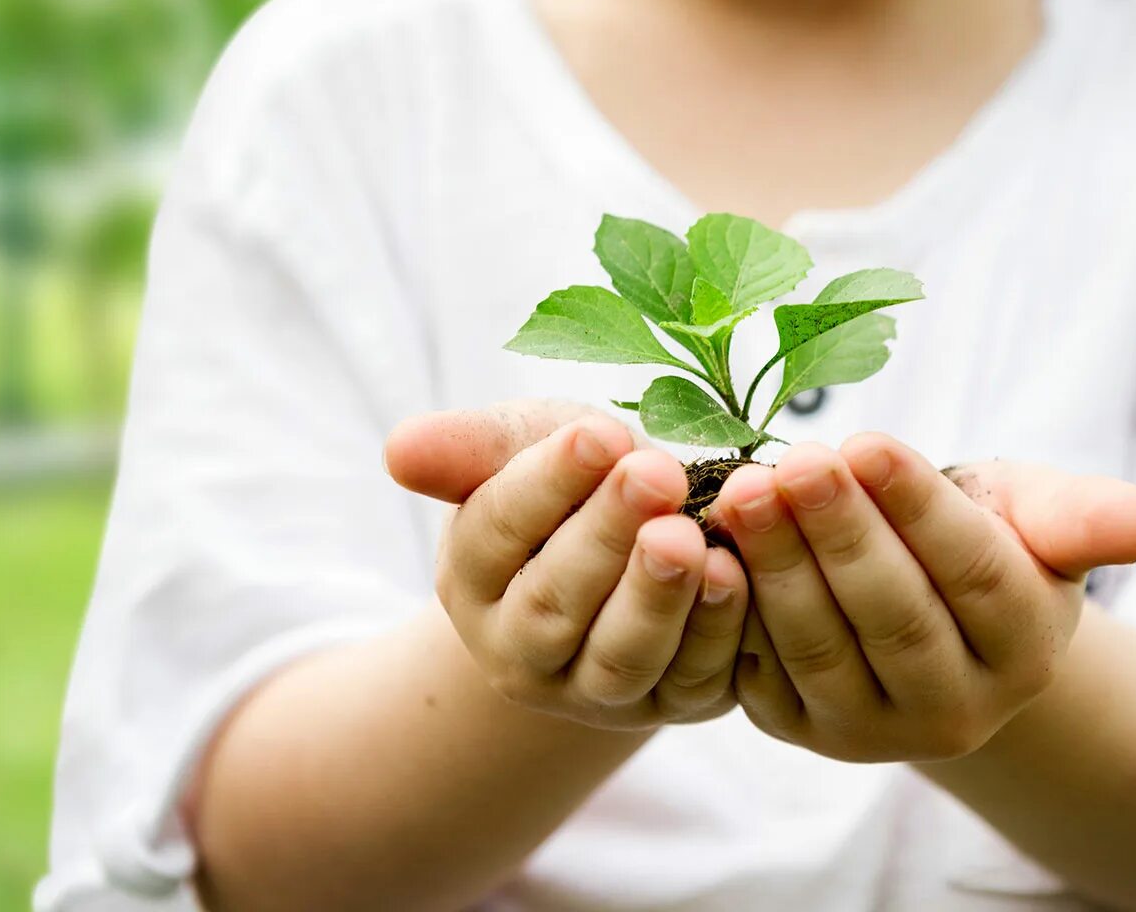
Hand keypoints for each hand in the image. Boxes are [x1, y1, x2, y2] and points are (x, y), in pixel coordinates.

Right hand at [384, 398, 749, 728]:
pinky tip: (735, 573)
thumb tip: (400, 451)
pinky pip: (694, 677)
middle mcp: (522, 650)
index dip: (547, 482)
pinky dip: (716, 629)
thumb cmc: (579, 484)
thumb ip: (472, 448)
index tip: (598, 433)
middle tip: (655, 473)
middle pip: (555, 602)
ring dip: (657, 596)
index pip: (496, 530)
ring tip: (688, 536)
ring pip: (621, 656)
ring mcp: (596, 690)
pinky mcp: (674, 702)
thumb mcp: (527, 448)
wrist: (641, 547)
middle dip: (607, 535)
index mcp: (473, 579)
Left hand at [714, 435, 1135, 762]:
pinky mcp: (802, 729)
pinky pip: (762, 673)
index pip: (974, 574)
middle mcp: (958, 708)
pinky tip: (709, 546)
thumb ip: (1086, 516)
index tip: (866, 442)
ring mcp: (875, 730)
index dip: (918, 510)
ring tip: (745, 491)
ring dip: (778, 567)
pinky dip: (735, 610)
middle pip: (894, 616)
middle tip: (791, 461)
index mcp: (1028, 648)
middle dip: (839, 534)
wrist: (930, 613)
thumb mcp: (1039, 515)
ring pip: (822, 648)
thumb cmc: (989, 539)